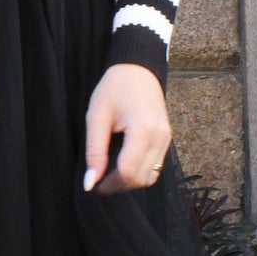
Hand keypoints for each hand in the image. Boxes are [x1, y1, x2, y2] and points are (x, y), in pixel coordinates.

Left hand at [84, 63, 171, 191]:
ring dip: (130, 182)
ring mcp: (167, 139)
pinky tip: (123, 166)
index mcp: (143, 129)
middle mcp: (160, 137)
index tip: (93, 185)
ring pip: (150, 177)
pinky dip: (139, 173)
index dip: (109, 184)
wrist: (138, 69)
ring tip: (110, 175)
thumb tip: (90, 183)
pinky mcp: (167, 139)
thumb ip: (94, 152)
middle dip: (119, 186)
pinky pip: (155, 167)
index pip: (128, 171)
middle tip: (98, 181)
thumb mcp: (96, 117)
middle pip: (141, 178)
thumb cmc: (114, 88)